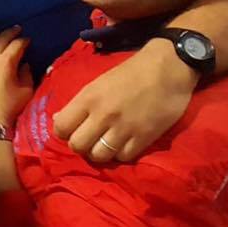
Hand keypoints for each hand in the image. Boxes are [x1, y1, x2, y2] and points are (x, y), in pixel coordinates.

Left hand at [0, 26, 32, 126]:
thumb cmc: (10, 107)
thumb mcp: (26, 90)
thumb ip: (27, 74)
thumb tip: (24, 64)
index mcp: (5, 61)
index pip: (16, 44)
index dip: (24, 40)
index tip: (29, 40)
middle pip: (1, 39)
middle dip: (11, 33)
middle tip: (18, 29)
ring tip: (7, 37)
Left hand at [53, 38, 198, 162]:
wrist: (168, 69)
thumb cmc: (131, 72)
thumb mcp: (98, 83)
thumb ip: (80, 103)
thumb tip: (59, 120)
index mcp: (88, 98)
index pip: (61, 127)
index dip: (63, 132)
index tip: (71, 130)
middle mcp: (102, 115)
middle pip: (77, 145)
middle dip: (80, 145)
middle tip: (89, 139)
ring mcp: (123, 128)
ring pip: (99, 156)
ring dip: (100, 152)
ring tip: (105, 144)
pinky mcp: (143, 138)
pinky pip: (123, 157)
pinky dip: (121, 154)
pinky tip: (123, 144)